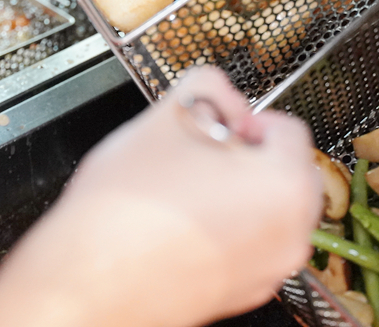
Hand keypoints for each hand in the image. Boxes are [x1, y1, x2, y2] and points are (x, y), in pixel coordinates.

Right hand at [0, 66, 321, 326]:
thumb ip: (207, 85)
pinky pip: (246, 245)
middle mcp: (289, 234)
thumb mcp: (167, 116)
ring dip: (236, 192)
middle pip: (285, 172)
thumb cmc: (128, 214)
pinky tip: (176, 219)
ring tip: (182, 186)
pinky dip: (223, 227)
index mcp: (285, 185)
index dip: (246, 116)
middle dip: (248, 155)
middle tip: (201, 150)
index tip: (220, 121)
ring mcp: (267, 270)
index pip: (287, 128)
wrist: (89, 282)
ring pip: (266, 212)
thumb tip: (218, 92)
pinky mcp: (239, 293)